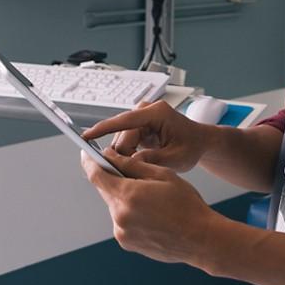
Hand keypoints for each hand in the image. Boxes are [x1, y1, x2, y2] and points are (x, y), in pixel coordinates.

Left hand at [80, 147, 219, 264]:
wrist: (200, 239)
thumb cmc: (186, 204)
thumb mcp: (162, 175)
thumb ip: (132, 165)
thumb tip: (109, 156)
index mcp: (129, 195)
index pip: (96, 175)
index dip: (88, 162)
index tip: (85, 153)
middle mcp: (120, 215)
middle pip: (105, 190)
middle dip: (113, 179)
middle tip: (128, 172)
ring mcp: (122, 231)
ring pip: (114, 205)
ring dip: (124, 197)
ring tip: (149, 198)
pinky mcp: (126, 242)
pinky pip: (121, 221)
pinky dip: (130, 213)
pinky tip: (150, 213)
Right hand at [82, 101, 209, 171]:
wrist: (199, 140)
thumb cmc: (192, 146)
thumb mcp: (177, 158)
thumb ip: (153, 160)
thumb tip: (130, 163)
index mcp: (157, 113)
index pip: (125, 121)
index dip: (104, 129)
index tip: (86, 136)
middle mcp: (145, 111)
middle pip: (121, 137)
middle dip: (124, 157)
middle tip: (137, 174)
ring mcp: (140, 117)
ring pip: (120, 142)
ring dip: (126, 157)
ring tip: (144, 167)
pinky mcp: (137, 125)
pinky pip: (124, 142)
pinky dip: (128, 155)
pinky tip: (139, 162)